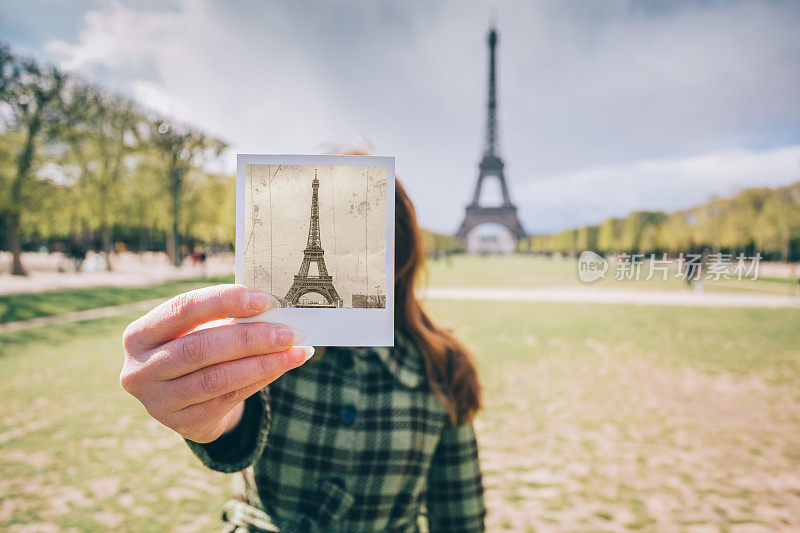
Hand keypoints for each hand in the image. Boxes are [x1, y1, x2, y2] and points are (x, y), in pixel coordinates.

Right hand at [120, 284, 311, 442]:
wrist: (185, 398)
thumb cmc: (196, 347)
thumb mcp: (198, 328)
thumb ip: (225, 316)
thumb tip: (273, 306)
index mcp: (139, 335)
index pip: (182, 310)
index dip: (224, 301)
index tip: (263, 300)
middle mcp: (140, 371)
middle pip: (200, 348)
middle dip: (250, 338)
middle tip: (288, 331)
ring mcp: (159, 402)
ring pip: (217, 379)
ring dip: (263, 362)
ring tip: (295, 350)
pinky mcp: (184, 424)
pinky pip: (229, 398)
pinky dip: (261, 379)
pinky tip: (284, 366)